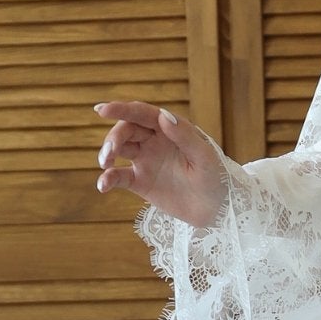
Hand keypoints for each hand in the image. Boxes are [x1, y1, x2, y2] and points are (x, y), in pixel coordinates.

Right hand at [93, 99, 227, 227]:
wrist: (218, 211)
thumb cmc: (217, 178)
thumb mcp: (204, 156)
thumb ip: (184, 136)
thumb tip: (162, 115)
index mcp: (171, 129)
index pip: (142, 114)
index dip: (121, 109)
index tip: (102, 110)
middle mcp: (155, 141)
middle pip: (127, 130)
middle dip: (114, 138)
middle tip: (110, 154)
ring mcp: (146, 161)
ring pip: (119, 149)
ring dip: (108, 153)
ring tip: (105, 164)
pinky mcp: (141, 182)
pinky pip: (119, 177)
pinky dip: (108, 179)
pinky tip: (103, 185)